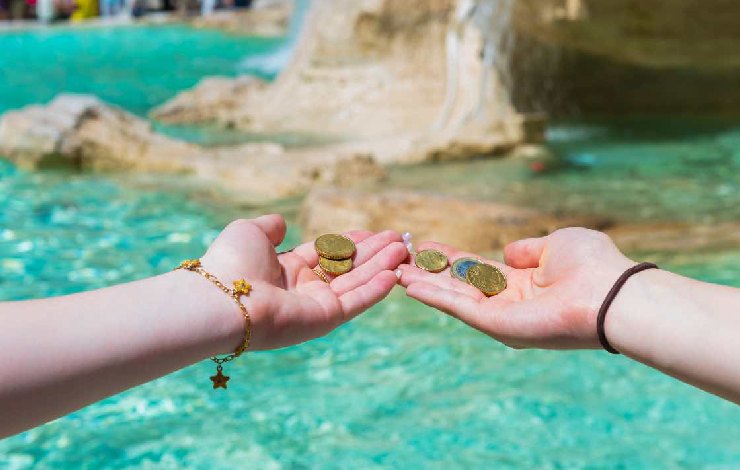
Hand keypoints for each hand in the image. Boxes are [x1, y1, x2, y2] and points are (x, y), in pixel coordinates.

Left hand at [200, 215, 407, 350]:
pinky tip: (394, 274)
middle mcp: (303, 288)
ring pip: (356, 282)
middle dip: (374, 253)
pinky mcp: (324, 320)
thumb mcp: (250, 232)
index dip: (351, 242)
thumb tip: (282, 223)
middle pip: (347, 267)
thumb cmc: (232, 262)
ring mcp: (315, 306)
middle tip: (399, 239)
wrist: (223, 298)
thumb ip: (270, 226)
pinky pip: (355, 301)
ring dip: (381, 266)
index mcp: (286, 268)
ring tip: (404, 249)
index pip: (327, 253)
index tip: (373, 232)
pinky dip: (375, 289)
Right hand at [398, 228, 634, 348]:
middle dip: (431, 272)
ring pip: (454, 298)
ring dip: (425, 285)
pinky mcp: (497, 326)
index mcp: (524, 282)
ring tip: (396, 271)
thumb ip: (526, 248)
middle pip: (461, 285)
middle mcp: (510, 302)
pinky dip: (434, 297)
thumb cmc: (592, 265)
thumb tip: (507, 252)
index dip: (452, 258)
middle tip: (402, 259)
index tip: (427, 246)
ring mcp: (502, 316)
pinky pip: (459, 309)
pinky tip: (410, 284)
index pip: (478, 269)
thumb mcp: (556, 243)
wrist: (609, 293)